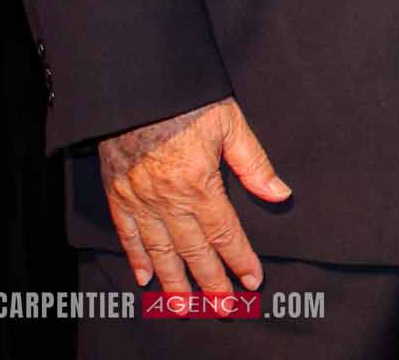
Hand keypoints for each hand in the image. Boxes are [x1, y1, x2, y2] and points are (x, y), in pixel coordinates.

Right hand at [98, 97, 289, 293]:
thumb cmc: (186, 102)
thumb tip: (280, 194)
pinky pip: (128, 235)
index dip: (240, 260)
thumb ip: (254, 163)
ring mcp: (140, 201)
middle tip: (224, 309)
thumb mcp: (230, 124)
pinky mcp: (118, 195)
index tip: (253, 281)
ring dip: (175, 283)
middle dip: (211, 284)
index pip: (225, 233)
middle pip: (193, 252)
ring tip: (187, 307)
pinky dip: (137, 259)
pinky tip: (146, 279)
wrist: (136, 89)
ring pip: (161, 252)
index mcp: (199, 184)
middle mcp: (168, 200)